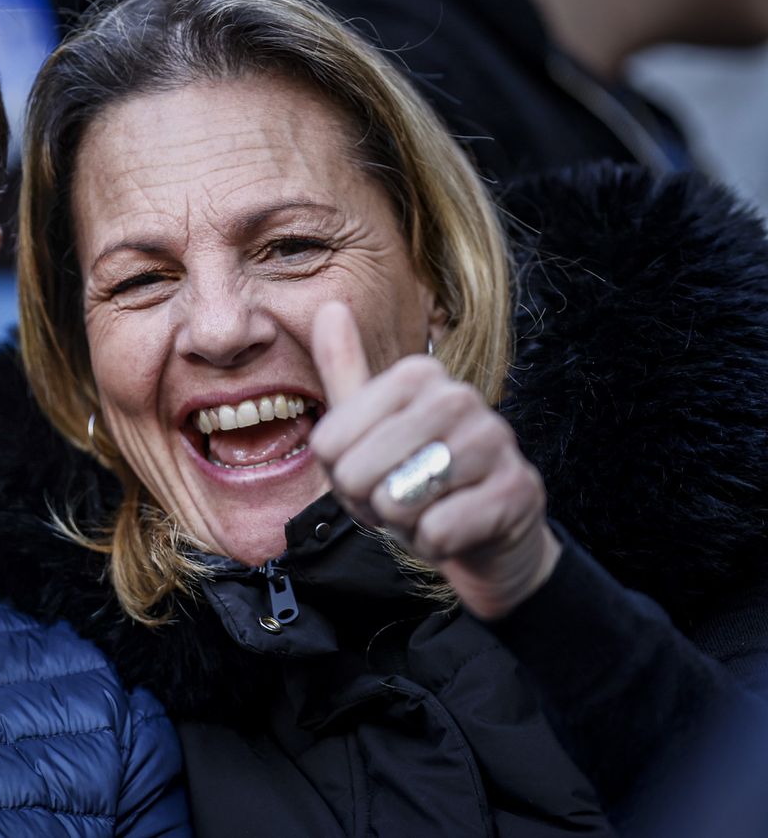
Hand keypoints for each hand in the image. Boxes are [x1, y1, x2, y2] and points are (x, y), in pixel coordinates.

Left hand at [309, 301, 559, 619]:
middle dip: (368, 501)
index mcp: (417, 374)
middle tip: (397, 498)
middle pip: (358, 471)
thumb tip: (328, 306)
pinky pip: (439, 529)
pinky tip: (454, 529)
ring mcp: (495, 440)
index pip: (330, 441)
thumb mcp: (369, 428)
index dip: (339, 474)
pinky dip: (434, 542)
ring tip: (424, 508)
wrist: (484, 534)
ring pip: (399, 499)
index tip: (370, 471)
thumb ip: (344, 372)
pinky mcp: (518, 489)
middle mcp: (458, 397)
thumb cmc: (416, 477)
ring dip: (401, 521)